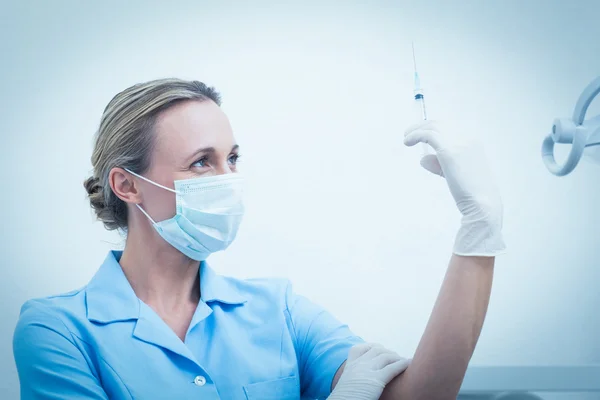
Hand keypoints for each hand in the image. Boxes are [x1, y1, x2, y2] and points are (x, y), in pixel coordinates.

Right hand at [328, 343, 409, 399]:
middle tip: (395, 358)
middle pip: (376, 350)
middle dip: (387, 352)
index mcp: (349, 366)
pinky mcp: (377, 379)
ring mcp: (367, 370)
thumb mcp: (347, 385)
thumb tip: (363, 383)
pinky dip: (403, 364)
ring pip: (387, 356)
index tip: (379, 350)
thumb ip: (354, 379)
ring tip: (404, 361)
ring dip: (397, 357)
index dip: (371, 347)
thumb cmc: (346, 399)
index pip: (359, 348)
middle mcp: (358, 365)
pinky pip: (393, 367)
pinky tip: (409, 363)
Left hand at [404, 120, 505, 256]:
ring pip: (433, 127)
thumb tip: (423, 158)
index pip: (449, 127)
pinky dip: (415, 135)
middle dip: (423, 125)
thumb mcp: (454, 174)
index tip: (421, 134)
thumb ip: (439, 164)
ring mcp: (459, 143)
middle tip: (409, 133)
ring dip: (416, 129)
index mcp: (473, 141)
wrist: (482, 203)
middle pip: (440, 123)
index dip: (433, 128)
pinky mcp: (449, 150)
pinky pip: (428, 135)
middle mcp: (467, 138)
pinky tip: (407, 142)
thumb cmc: (470, 193)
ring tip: (406, 138)